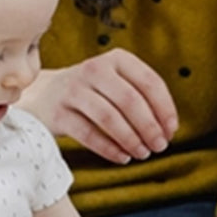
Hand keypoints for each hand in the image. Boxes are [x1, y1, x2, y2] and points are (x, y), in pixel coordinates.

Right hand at [20, 49, 177, 164]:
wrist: (45, 95)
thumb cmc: (95, 93)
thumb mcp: (119, 83)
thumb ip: (143, 99)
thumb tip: (168, 129)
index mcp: (118, 59)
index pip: (150, 81)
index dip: (165, 109)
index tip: (171, 130)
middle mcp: (94, 69)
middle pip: (130, 100)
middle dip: (149, 127)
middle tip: (159, 146)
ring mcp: (73, 89)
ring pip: (109, 117)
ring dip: (131, 139)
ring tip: (142, 153)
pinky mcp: (58, 112)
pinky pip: (88, 134)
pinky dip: (109, 149)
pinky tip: (122, 157)